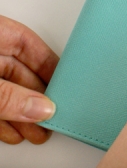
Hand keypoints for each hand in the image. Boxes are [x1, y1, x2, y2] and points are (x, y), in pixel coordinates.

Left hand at [0, 15, 57, 144]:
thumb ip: (10, 95)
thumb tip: (42, 108)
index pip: (34, 49)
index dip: (52, 68)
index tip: (67, 87)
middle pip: (24, 75)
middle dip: (38, 100)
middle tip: (53, 117)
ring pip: (9, 91)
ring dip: (23, 114)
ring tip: (37, 131)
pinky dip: (4, 118)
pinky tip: (14, 131)